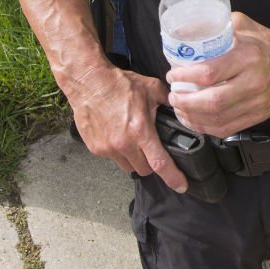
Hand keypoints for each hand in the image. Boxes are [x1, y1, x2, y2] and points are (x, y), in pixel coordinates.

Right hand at [68, 61, 185, 192]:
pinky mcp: (95, 149)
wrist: (88, 81)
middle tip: (151, 148)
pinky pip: (112, 158)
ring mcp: (108, 148)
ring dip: (133, 159)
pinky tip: (116, 135)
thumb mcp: (151, 88)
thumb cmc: (119, 84)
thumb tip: (181, 108)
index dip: (173, 177)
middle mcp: (124, 144)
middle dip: (151, 163)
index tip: (181, 186)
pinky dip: (117, 152)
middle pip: (145, 169)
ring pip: (128, 166)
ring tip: (131, 140)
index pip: (160, 163)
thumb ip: (168, 102)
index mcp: (141, 131)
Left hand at [166, 13, 269, 136]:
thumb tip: (184, 29)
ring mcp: (257, 102)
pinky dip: (207, 128)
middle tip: (173, 96)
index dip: (186, 77)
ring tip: (180, 109)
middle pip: (212, 101)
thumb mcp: (242, 25)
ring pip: (218, 118)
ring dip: (192, 117)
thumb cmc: (266, 43)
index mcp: (247, 57)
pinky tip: (195, 120)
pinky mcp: (259, 116)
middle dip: (185, 102)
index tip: (174, 75)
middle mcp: (253, 82)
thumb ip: (215, 26)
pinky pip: (228, 129)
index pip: (210, 73)